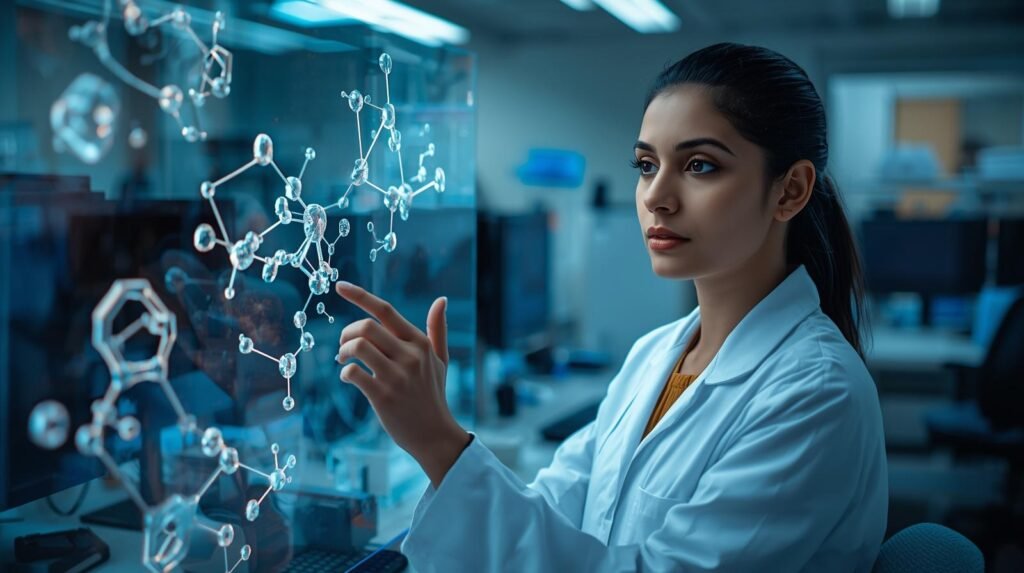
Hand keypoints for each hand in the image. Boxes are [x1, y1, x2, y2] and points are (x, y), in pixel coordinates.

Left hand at [334, 281, 469, 486]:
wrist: (434, 434)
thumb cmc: (433, 395)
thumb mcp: (440, 360)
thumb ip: (438, 330)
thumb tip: (442, 300)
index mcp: (420, 343)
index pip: (386, 310)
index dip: (360, 295)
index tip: (340, 285)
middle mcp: (410, 356)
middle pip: (367, 327)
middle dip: (347, 332)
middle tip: (345, 346)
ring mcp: (397, 376)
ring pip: (358, 347)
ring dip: (344, 351)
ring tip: (345, 360)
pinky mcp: (383, 396)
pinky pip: (353, 373)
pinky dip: (344, 372)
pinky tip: (348, 378)